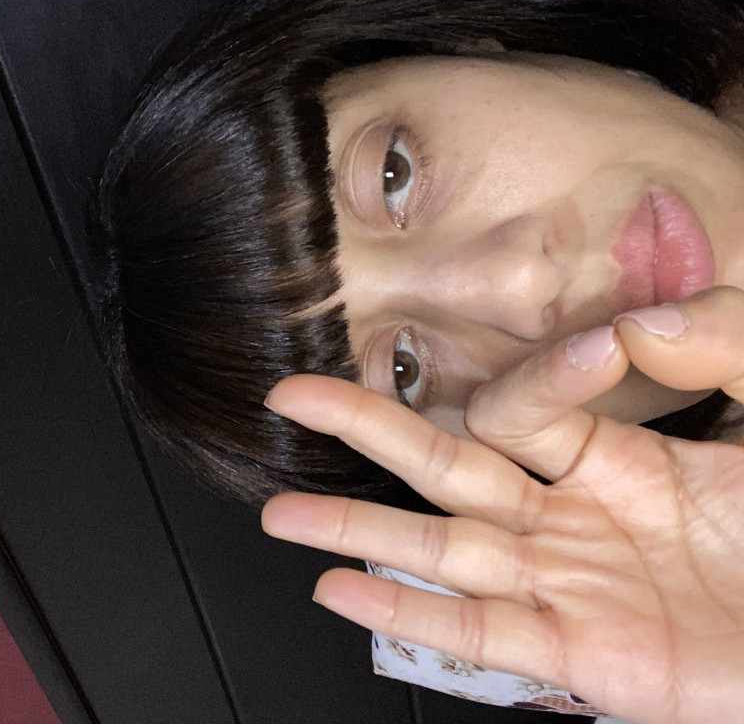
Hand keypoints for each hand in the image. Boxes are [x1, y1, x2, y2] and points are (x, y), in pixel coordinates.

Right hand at [261, 286, 743, 723]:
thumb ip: (722, 347)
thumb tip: (638, 324)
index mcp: (611, 458)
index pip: (530, 405)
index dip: (552, 373)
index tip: (607, 348)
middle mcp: (569, 518)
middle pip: (444, 465)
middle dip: (365, 428)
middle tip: (293, 392)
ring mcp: (567, 585)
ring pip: (441, 549)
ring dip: (357, 530)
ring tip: (280, 515)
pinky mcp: (581, 655)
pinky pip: (480, 633)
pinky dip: (408, 614)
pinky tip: (342, 589)